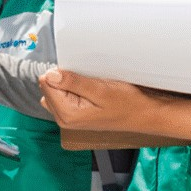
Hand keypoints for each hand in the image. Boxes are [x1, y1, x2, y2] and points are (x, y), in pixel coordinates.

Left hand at [39, 69, 154, 131]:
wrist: (144, 114)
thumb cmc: (127, 104)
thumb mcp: (100, 90)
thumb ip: (73, 83)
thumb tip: (49, 75)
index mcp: (67, 114)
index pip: (46, 84)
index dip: (60, 73)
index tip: (77, 72)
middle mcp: (64, 118)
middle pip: (49, 87)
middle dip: (63, 78)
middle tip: (86, 78)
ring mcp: (69, 116)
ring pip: (56, 89)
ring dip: (68, 82)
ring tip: (89, 83)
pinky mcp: (75, 112)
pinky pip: (65, 94)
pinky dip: (73, 87)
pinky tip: (89, 87)